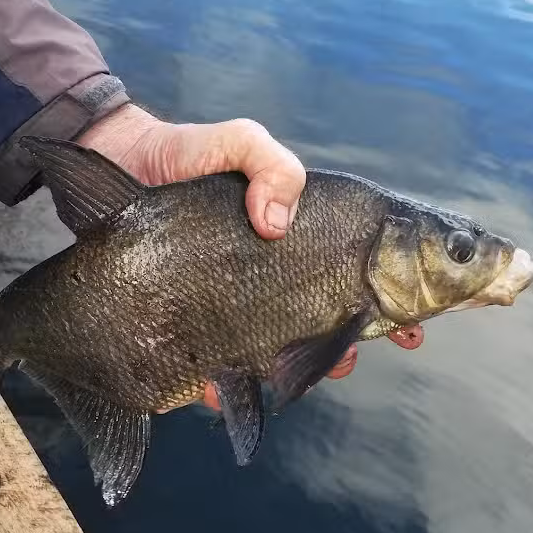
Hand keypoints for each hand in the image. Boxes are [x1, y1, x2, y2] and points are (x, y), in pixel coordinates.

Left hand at [77, 104, 420, 410]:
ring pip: (277, 350)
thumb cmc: (185, 152)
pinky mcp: (188, 319)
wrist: (119, 164)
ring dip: (298, 371)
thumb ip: (272, 165)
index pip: (354, 273)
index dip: (390, 301)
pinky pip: (212, 362)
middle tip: (354, 355)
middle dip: (350, 344)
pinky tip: (224, 391)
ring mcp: (230, 299)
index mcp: (294, 237)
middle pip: (324, 319)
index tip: (412, 324)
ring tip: (307, 376)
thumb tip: (278, 225)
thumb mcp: (239, 142)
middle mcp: (268, 273)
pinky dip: (224, 386)